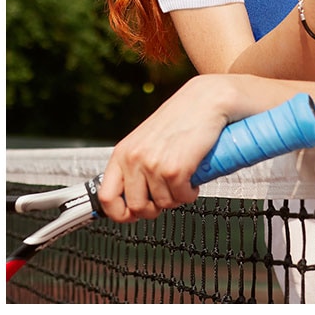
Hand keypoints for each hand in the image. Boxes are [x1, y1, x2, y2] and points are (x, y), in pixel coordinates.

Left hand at [98, 76, 234, 221]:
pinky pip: (182, 198)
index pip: (107, 197)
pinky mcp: (175, 169)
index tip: (133, 214)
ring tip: (184, 181)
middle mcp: (134, 159)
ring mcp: (153, 165)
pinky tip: (193, 180)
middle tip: (168, 196)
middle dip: (156, 208)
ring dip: (177, 198)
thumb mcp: (148, 139)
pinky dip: (191, 194)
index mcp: (123, 152)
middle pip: (137, 207)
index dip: (121, 213)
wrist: (207, 100)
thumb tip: (136, 195)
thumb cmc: (182, 117)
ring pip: (163, 204)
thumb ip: (138, 162)